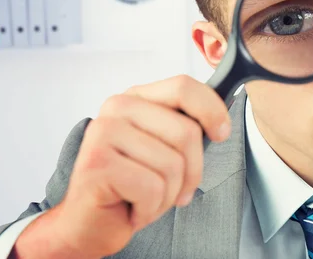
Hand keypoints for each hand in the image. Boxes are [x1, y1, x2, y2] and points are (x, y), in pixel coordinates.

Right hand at [51, 75, 230, 257]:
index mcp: (136, 98)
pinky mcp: (98, 163)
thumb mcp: (166, 150)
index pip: (183, 87)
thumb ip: (186, 130)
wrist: (90, 224)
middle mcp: (117, 108)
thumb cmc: (133, 186)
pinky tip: (133, 209)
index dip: (212, 110)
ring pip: (173, 165)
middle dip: (192, 172)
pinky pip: (153, 188)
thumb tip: (221, 123)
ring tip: (147, 199)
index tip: (222, 133)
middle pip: (187, 132)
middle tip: (174, 189)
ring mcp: (104, 133)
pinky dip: (150, 208)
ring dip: (168, 195)